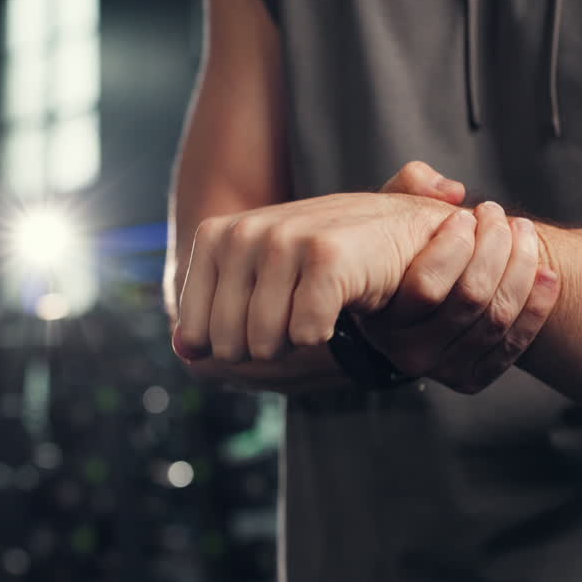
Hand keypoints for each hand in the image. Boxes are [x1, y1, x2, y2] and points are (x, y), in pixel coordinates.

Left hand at [173, 192, 458, 362]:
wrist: (398, 228)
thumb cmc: (324, 259)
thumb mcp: (258, 277)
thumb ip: (215, 312)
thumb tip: (184, 354)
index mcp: (216, 236)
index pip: (196, 334)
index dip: (233, 344)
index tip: (266, 316)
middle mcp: (243, 233)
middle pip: (229, 345)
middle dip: (265, 346)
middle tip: (298, 312)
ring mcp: (284, 241)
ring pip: (265, 344)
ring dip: (296, 342)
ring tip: (317, 306)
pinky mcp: (326, 258)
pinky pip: (306, 335)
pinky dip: (325, 334)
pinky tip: (341, 302)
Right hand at [366, 161, 560, 393]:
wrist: (407, 299)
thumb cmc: (399, 248)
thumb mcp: (389, 213)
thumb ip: (408, 187)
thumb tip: (451, 191)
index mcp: (379, 314)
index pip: (426, 286)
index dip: (456, 242)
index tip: (465, 214)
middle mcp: (406, 351)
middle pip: (471, 298)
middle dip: (496, 246)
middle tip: (498, 216)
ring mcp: (440, 369)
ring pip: (497, 317)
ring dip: (521, 267)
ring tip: (522, 232)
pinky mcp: (469, 377)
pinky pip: (512, 345)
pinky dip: (537, 308)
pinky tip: (547, 275)